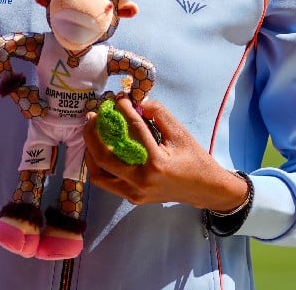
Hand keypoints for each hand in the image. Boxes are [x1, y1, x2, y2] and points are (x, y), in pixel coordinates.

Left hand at [82, 96, 248, 212]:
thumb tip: (137, 101)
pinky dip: (98, 166)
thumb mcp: (180, 133)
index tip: (117, 98)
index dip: (123, 110)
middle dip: (93, 133)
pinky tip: (98, 151)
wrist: (204, 190)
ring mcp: (135, 193)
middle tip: (92, 116)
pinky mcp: (132, 198)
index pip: (133, 130)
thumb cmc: (194, 159)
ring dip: (90, 151)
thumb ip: (158, 114)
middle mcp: (142, 181)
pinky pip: (106, 182)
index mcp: (156, 162)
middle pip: (104, 156)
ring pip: (99, 174)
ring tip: (91, 133)